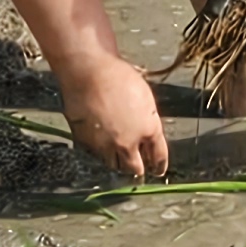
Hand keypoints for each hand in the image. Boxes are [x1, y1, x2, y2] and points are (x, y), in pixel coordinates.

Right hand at [62, 54, 171, 182]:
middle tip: (138, 168)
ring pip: (113, 164)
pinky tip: (101, 145)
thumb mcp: (145, 99)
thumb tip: (147, 133)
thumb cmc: (120, 78)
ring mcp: (106, 146)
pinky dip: (99, 152)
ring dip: (118, 162)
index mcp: (149, 130)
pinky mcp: (86, 144)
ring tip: (119, 158)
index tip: (158, 171)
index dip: (159, 166)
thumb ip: (147, 121)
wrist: (90, 75)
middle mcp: (128, 143)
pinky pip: (95, 154)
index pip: (158, 157)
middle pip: (134, 168)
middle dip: (137, 169)